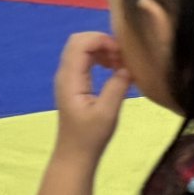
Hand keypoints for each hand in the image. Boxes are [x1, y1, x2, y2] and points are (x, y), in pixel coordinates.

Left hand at [53, 31, 130, 157]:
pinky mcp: (73, 83)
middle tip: (122, 57)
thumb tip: (128, 67)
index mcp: (70, 79)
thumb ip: (117, 87)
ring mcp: (68, 78)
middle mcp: (65, 74)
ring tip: (120, 64)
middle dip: (102, 41)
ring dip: (102, 49)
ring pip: (81, 48)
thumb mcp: (108, 113)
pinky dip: (100, 58)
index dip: (102, 40)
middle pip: (79, 41)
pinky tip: (113, 70)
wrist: (75, 154)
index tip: (122, 55)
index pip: (81, 43)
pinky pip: (84, 59)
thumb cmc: (90, 136)